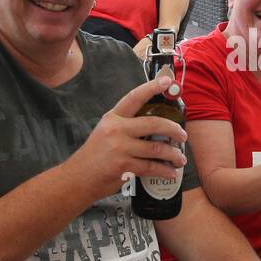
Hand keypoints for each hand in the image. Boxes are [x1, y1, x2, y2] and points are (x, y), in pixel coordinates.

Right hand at [70, 76, 187, 202]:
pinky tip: (170, 172)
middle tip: (183, 136)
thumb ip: (126, 126)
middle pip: (154, 123)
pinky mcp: (124, 165)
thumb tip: (154, 124)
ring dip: (173, 154)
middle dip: (174, 129)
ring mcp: (120, 148)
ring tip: (180, 158)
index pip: (134, 97)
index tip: (167, 81)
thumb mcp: (105, 132)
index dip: (152, 87)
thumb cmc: (95, 155)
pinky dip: (164, 170)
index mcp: (113, 118)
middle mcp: (117, 129)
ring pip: (156, 148)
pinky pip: (151, 166)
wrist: (78, 178)